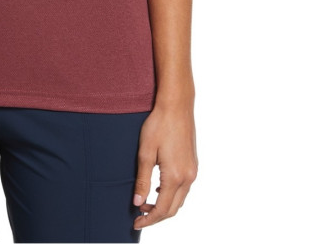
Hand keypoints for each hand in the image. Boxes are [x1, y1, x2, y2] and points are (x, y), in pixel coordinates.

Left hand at [132, 102, 197, 230]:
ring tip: (146, 203)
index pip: (162, 209)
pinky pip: (184, 188)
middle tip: (138, 216)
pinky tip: (159, 189)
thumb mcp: (145, 152)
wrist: (177, 106)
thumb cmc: (159, 125)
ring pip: (180, 199)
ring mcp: (193, 171)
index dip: (148, 219)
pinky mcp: (193, 164)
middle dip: (156, 216)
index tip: (135, 223)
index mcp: (175, 176)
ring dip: (164, 205)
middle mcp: (188, 177)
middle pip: (173, 209)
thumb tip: (137, 203)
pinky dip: (172, 195)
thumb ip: (142, 180)